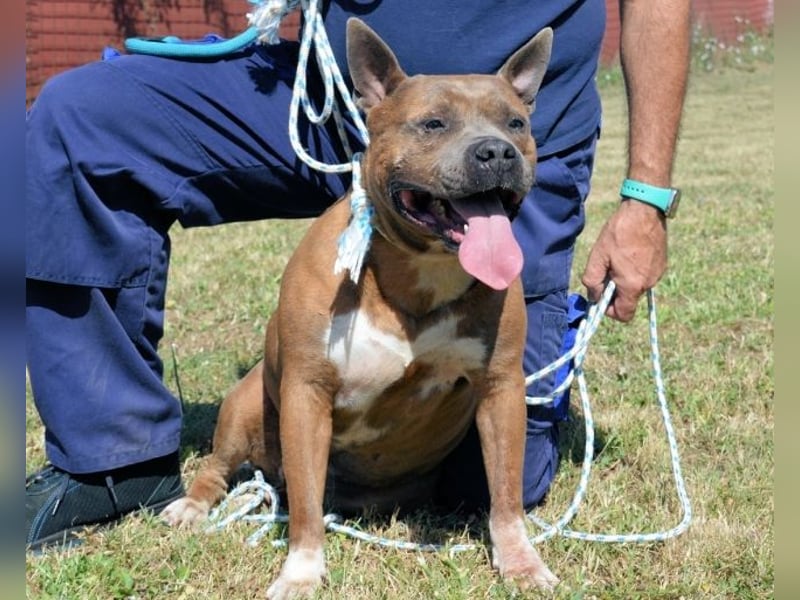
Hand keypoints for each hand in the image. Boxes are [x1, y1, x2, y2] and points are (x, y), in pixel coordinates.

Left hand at [581, 199, 666, 321]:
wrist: (645, 210)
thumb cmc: (620, 232)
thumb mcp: (598, 256)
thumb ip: (593, 280)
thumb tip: (594, 296)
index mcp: (632, 285)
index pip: (624, 315)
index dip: (610, 311)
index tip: (602, 298)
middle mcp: (648, 283)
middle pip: (629, 299)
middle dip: (616, 291)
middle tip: (607, 271)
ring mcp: (658, 273)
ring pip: (637, 286)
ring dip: (625, 279)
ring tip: (618, 258)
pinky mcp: (662, 264)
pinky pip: (645, 275)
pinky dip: (635, 270)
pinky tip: (629, 252)